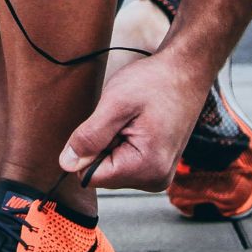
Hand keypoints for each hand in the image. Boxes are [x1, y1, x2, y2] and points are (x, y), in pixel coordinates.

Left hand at [59, 52, 205, 191]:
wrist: (185, 71)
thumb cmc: (155, 82)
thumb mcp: (115, 104)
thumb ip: (89, 137)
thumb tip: (66, 164)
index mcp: (146, 169)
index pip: (91, 177)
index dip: (87, 149)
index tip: (108, 124)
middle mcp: (155, 179)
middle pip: (103, 173)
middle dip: (103, 145)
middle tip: (123, 119)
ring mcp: (158, 174)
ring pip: (112, 166)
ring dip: (113, 142)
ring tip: (133, 119)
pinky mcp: (157, 165)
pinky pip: (124, 160)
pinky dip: (123, 141)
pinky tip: (138, 124)